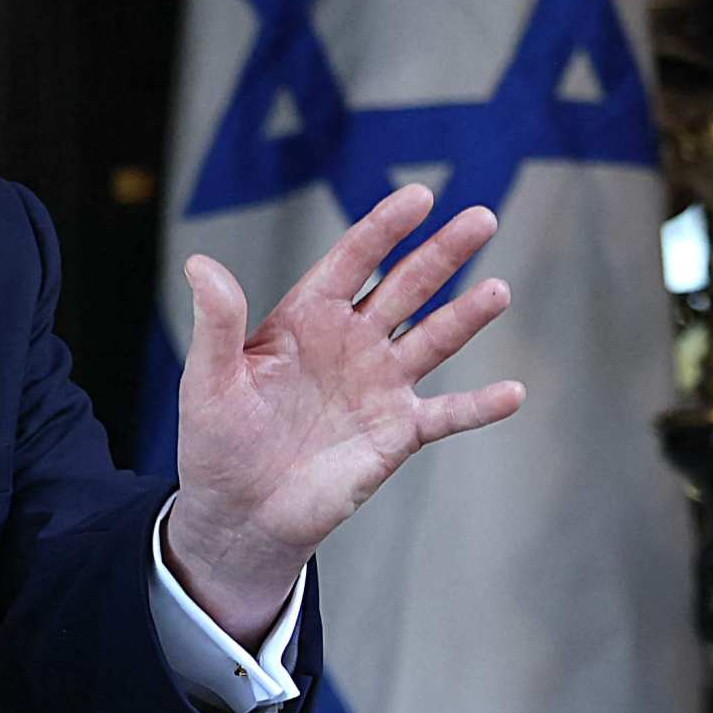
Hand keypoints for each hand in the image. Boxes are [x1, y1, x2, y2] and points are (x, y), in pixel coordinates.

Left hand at [166, 186, 524, 636]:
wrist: (239, 514)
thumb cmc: (216, 443)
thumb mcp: (209, 381)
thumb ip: (217, 324)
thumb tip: (199, 263)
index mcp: (307, 319)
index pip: (352, 262)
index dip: (384, 229)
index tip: (419, 197)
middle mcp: (352, 343)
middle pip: (406, 287)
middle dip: (443, 254)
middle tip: (482, 218)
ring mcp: (380, 385)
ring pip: (434, 339)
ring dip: (467, 315)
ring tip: (499, 290)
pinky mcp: (397, 432)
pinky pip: (447, 414)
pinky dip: (479, 406)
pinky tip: (514, 393)